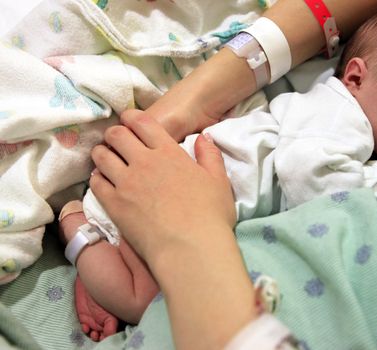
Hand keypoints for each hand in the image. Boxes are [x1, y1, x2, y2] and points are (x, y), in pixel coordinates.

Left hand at [89, 110, 235, 263]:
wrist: (189, 247)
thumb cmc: (210, 215)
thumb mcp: (219, 181)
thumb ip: (210, 156)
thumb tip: (203, 138)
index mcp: (169, 153)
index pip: (142, 123)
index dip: (132, 117)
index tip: (129, 120)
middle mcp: (144, 162)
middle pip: (117, 135)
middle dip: (114, 133)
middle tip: (116, 140)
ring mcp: (126, 183)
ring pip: (102, 157)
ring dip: (102, 153)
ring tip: (105, 158)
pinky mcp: (114, 205)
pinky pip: (96, 183)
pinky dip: (97, 178)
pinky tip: (102, 181)